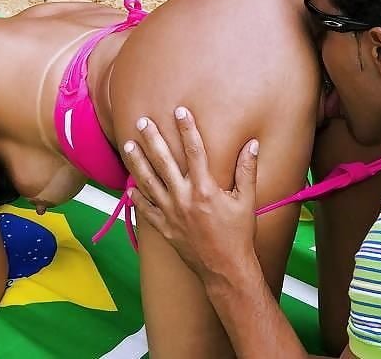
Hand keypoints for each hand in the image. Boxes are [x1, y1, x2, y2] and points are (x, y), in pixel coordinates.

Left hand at [123, 106, 259, 280]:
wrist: (225, 268)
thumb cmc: (239, 235)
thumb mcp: (247, 201)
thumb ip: (247, 171)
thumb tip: (252, 144)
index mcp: (205, 189)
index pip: (195, 151)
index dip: (187, 129)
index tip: (179, 111)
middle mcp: (184, 198)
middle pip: (164, 162)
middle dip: (152, 139)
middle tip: (142, 121)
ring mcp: (171, 213)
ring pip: (149, 182)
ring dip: (138, 162)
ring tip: (128, 145)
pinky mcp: (164, 228)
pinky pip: (146, 209)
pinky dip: (137, 197)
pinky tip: (129, 185)